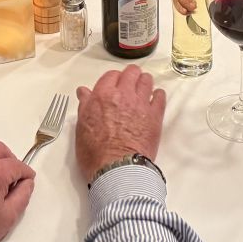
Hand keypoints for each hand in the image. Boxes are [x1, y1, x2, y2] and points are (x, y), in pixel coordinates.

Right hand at [75, 66, 165, 182]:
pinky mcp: (155, 115)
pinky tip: (154, 100)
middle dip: (130, 76)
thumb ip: (85, 105)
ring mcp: (141, 103)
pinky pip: (160, 96)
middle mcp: (123, 94)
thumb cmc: (96, 152)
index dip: (113, 80)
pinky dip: (157, 95)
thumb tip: (84, 92)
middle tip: (130, 85)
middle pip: (131, 73)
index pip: (111, 75)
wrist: (117, 168)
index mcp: (102, 95)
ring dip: (144, 82)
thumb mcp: (82, 127)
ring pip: (147, 80)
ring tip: (143, 89)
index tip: (114, 86)